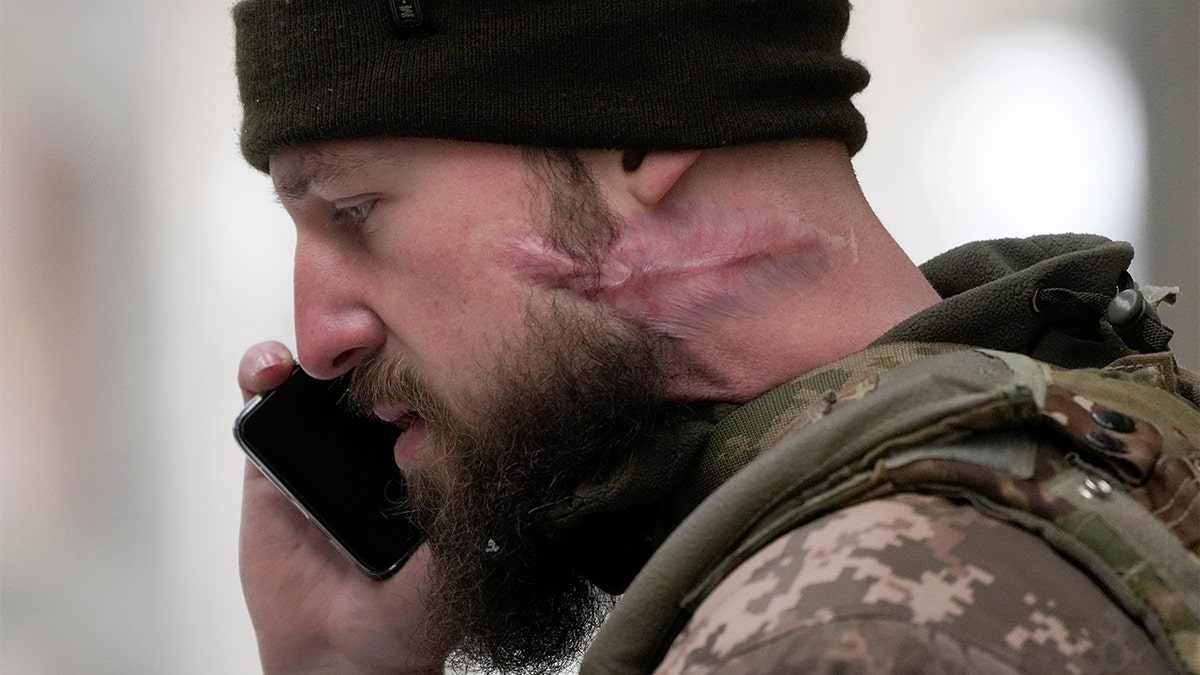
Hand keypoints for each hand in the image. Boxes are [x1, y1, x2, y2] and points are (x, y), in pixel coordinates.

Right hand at [237, 342, 447, 673]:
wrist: (334, 657)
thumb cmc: (404, 619)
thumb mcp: (446, 574)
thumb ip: (451, 522)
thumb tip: (442, 450)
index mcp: (431, 460)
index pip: (430, 392)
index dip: (423, 361)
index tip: (418, 343)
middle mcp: (380, 446)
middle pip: (372, 373)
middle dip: (367, 344)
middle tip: (363, 336)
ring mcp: (326, 450)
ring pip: (317, 381)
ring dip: (312, 352)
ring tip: (309, 353)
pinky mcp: (272, 465)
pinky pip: (263, 409)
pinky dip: (261, 377)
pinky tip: (269, 371)